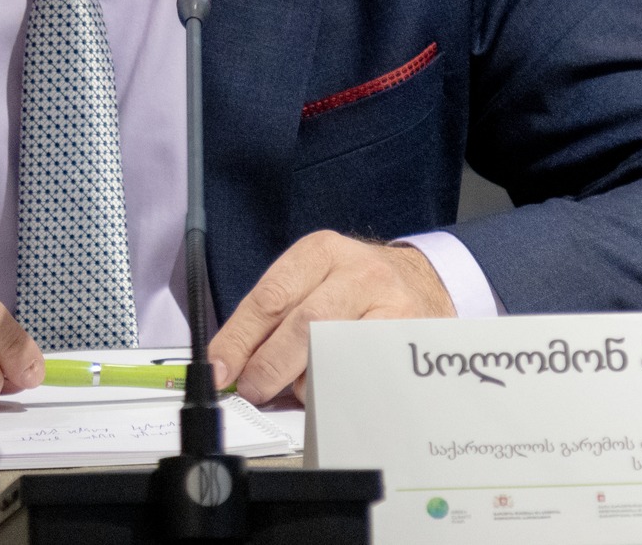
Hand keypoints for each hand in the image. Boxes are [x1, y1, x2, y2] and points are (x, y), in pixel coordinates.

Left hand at [208, 232, 453, 404]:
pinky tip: (330, 389)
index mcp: (320, 252)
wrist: (422, 282)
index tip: (219, 369)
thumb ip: (272, 317)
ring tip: (294, 388)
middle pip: (303, 324)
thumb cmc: (354, 289)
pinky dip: (339, 388)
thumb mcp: (312, 281)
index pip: (270, 297)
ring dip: (305, 380)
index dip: (239, 338)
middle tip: (253, 389)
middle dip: (268, 365)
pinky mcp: (410, 335)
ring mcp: (389, 303)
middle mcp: (357, 271)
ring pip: (336, 350)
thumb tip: (230, 365)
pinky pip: (365, 372)